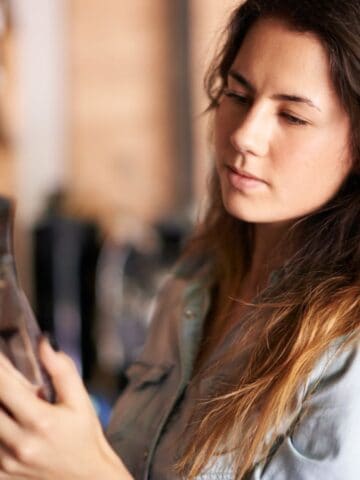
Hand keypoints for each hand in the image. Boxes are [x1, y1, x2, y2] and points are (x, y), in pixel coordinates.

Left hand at [0, 337, 132, 479]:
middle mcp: (20, 444)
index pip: (5, 387)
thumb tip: (45, 344)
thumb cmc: (85, 437)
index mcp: (41, 421)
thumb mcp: (80, 401)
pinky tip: (9, 419)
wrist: (87, 478)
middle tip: (4, 379)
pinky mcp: (2, 475)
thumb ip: (62, 370)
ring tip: (10, 399)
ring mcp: (7, 463)